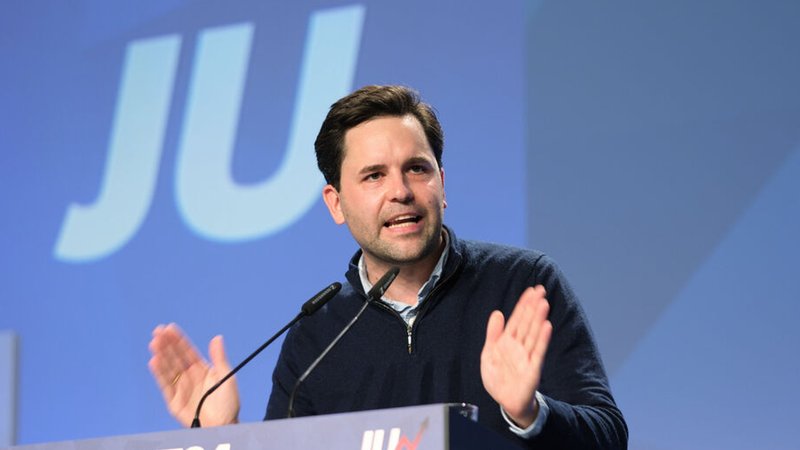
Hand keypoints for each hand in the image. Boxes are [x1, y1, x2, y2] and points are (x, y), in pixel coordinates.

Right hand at [148, 323, 239, 426]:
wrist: (224, 425)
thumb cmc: (229, 403)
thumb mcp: (226, 376)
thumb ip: (219, 357)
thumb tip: (217, 337)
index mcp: (202, 369)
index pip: (188, 351)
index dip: (179, 340)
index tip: (169, 328)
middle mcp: (189, 377)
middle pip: (175, 357)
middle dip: (166, 344)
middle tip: (158, 331)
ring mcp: (181, 388)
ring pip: (168, 369)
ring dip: (161, 356)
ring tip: (154, 343)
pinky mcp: (174, 401)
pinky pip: (165, 386)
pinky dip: (159, 374)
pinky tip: (154, 361)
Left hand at [480, 285, 551, 427]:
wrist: (505, 401)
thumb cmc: (498, 378)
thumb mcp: (488, 354)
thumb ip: (493, 334)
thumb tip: (497, 312)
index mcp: (507, 341)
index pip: (517, 319)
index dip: (523, 305)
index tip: (531, 290)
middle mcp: (519, 346)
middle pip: (527, 323)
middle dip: (533, 306)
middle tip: (541, 290)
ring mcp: (527, 356)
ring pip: (533, 333)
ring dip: (538, 318)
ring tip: (544, 303)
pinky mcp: (533, 369)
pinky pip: (538, 351)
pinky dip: (542, 339)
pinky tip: (547, 325)